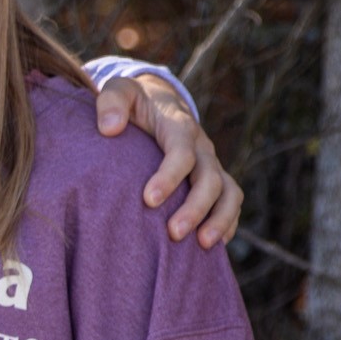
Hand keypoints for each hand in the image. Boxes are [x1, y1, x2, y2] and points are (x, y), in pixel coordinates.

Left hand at [94, 76, 241, 248]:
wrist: (157, 101)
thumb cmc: (133, 101)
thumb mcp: (119, 91)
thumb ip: (111, 102)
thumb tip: (110, 127)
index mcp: (179, 125)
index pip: (182, 151)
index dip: (169, 176)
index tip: (148, 200)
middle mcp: (202, 146)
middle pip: (210, 178)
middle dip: (195, 207)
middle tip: (173, 233)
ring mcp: (211, 164)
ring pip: (228, 193)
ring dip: (219, 220)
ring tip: (201, 246)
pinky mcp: (213, 179)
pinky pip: (230, 202)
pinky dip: (227, 223)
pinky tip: (212, 248)